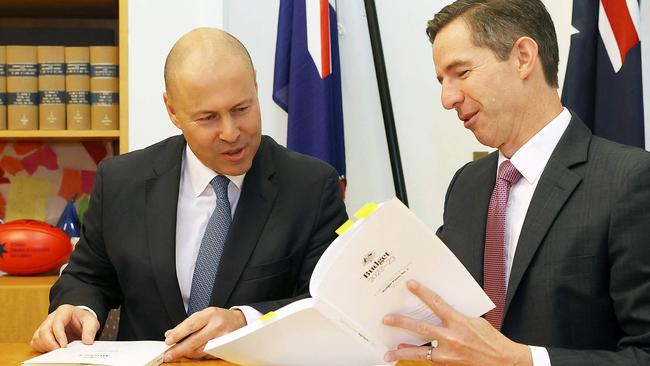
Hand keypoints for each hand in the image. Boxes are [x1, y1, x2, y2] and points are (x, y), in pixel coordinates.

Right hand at [31, 304, 98, 351]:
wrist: (79, 321)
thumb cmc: (84, 320)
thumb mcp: (91, 322)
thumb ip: (90, 330)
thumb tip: (87, 342)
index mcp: (64, 311)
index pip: (57, 322)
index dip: (59, 335)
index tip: (64, 346)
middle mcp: (52, 317)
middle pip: (44, 330)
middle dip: (50, 343)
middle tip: (59, 352)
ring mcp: (45, 325)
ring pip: (38, 336)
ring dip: (45, 346)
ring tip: (57, 352)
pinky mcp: (42, 334)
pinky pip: (35, 342)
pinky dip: (41, 348)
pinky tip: (51, 351)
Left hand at [163, 307, 245, 361]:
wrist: (239, 321)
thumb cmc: (219, 318)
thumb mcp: (203, 315)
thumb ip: (187, 324)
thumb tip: (170, 334)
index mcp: (210, 314)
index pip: (191, 325)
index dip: (178, 334)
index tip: (168, 340)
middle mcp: (217, 325)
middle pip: (195, 340)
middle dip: (180, 349)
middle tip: (168, 355)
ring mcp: (223, 337)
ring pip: (201, 350)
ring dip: (188, 354)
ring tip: (178, 354)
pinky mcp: (226, 347)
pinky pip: (208, 354)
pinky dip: (199, 355)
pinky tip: (192, 353)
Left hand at [383, 280, 532, 365]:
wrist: (504, 362)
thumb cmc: (491, 340)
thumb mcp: (475, 321)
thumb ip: (456, 316)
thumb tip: (440, 309)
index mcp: (460, 322)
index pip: (437, 303)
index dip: (422, 292)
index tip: (410, 285)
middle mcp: (452, 338)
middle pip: (421, 328)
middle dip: (401, 322)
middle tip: (386, 319)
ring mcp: (449, 354)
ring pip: (420, 351)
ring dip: (402, 351)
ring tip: (388, 351)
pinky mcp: (448, 365)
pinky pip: (427, 359)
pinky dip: (416, 356)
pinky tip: (405, 353)